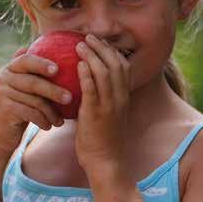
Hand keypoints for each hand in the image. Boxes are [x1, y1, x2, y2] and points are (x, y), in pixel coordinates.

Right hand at [0, 49, 72, 157]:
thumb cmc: (17, 111)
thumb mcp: (23, 91)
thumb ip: (32, 76)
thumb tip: (57, 62)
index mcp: (8, 69)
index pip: (26, 60)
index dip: (42, 64)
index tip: (57, 69)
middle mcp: (2, 79)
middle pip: (33, 82)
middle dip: (54, 91)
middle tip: (69, 98)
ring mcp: (1, 94)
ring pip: (34, 100)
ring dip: (51, 112)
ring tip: (60, 121)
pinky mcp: (4, 110)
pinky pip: (31, 113)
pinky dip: (43, 120)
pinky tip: (49, 126)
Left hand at [75, 34, 130, 177]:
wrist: (106, 163)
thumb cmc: (102, 142)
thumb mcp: (108, 117)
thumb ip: (102, 100)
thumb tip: (88, 87)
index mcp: (124, 98)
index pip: (123, 67)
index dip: (112, 51)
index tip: (99, 42)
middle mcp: (120, 99)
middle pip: (115, 64)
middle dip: (102, 47)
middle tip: (87, 37)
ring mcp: (110, 106)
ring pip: (105, 73)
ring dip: (92, 56)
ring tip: (79, 45)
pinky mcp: (96, 115)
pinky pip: (92, 90)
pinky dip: (86, 74)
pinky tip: (78, 64)